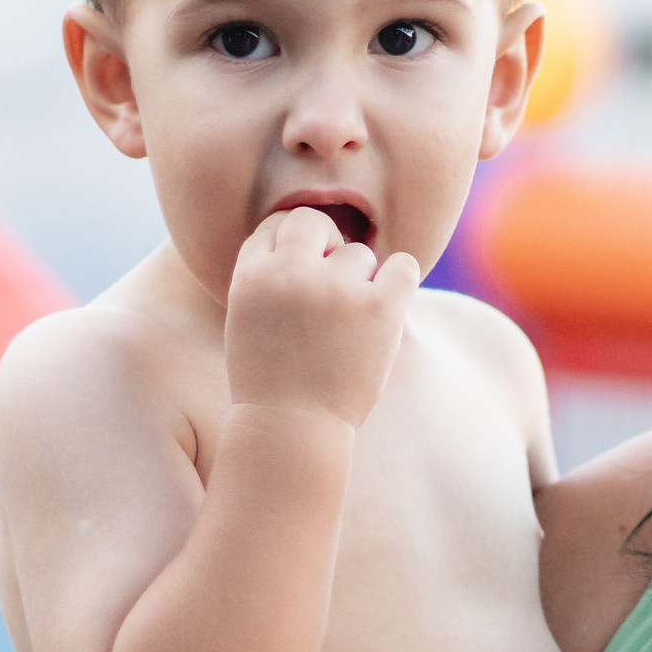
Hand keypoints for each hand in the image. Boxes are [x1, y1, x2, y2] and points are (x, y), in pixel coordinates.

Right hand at [223, 208, 420, 425]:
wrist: (292, 429)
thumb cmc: (270, 381)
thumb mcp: (247, 320)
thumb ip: (268, 277)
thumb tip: (309, 243)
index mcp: (251, 276)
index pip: (275, 226)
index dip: (292, 245)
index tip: (302, 271)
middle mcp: (290, 274)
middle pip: (313, 222)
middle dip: (324, 246)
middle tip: (331, 284)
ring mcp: (336, 289)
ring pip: (360, 254)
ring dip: (360, 282)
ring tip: (348, 325)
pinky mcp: (378, 308)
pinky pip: (403, 266)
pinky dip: (400, 280)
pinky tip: (388, 303)